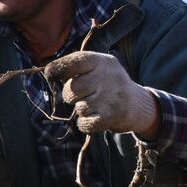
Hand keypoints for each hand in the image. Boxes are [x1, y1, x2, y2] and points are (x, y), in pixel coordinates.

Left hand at [43, 50, 159, 137]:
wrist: (137, 103)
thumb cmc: (108, 83)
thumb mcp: (99, 66)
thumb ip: (77, 67)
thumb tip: (49, 73)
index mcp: (102, 61)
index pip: (75, 61)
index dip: (58, 68)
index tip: (50, 74)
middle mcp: (108, 77)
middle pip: (71, 90)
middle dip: (70, 95)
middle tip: (81, 95)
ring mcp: (111, 98)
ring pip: (78, 108)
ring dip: (81, 109)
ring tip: (94, 105)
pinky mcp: (111, 117)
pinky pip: (84, 124)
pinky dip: (84, 123)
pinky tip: (93, 117)